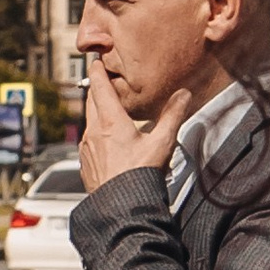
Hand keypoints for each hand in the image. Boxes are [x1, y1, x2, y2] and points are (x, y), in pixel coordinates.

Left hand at [79, 62, 194, 192]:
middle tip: (102, 80)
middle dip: (96, 89)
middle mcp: (94, 131)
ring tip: (108, 110)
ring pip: (89, 121)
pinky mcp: (86, 164)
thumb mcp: (161, 143)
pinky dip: (96, 134)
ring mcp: (87, 149)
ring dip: (96, 112)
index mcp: (110, 121)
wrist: (120, 209)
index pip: (99, 86)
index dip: (98, 71)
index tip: (96, 60)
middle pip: (91, 101)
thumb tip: (183, 95)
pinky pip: (88, 142)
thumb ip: (172, 116)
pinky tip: (107, 142)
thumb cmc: (138, 177)